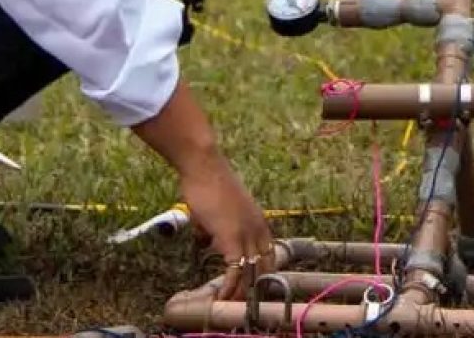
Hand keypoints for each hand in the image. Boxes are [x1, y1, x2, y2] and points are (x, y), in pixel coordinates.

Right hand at [176, 153, 273, 300]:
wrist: (204, 166)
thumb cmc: (207, 184)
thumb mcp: (217, 211)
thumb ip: (215, 228)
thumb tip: (205, 240)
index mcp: (259, 222)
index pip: (269, 256)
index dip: (261, 275)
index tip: (253, 289)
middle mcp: (259, 229)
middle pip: (264, 268)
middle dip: (254, 289)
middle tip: (243, 304)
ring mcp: (247, 234)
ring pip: (251, 273)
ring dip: (242, 293)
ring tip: (232, 307)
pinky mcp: (232, 238)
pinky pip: (235, 271)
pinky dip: (230, 288)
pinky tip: (222, 298)